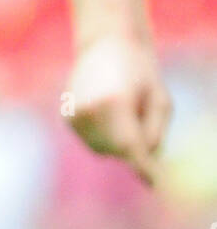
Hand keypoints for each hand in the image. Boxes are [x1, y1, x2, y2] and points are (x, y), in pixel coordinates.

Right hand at [65, 35, 170, 183]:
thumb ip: (155, 133)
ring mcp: (75, 115)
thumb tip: (143, 160)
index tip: (154, 183)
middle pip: (118, 151)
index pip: (130, 146)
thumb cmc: (140, 71)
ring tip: (121, 110)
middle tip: (140, 117)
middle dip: (134, 147)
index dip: (144, 168)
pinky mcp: (68, 119)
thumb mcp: (161, 99)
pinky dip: (105, 135)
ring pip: (104, 150)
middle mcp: (89, 111)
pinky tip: (107, 111)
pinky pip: (93, 142)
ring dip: (118, 141)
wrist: (105, 45)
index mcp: (114, 102)